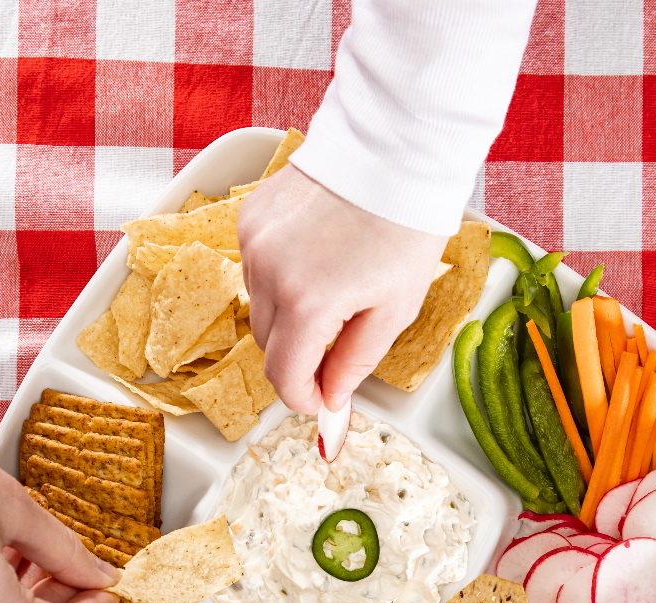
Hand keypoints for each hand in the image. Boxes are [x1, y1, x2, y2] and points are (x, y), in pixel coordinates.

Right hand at [237, 165, 447, 412]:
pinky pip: (256, 267)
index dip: (302, 397)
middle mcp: (268, 272)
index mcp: (307, 303)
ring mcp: (253, 241)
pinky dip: (279, 277)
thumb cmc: (404, 227)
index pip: (283, 376)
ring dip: (288, 315)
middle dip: (299, 356)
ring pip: (260, 306)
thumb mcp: (393, 309)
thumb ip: (355, 361)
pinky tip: (314, 259)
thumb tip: (331, 397)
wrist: (395, 149)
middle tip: (334, 348)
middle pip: (268, 345)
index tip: (320, 399)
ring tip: (331, 291)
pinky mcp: (250, 216)